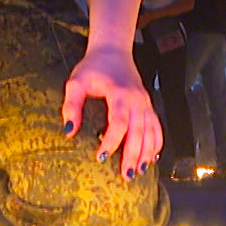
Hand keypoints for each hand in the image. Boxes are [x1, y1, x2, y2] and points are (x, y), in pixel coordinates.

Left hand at [61, 43, 162, 179]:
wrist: (113, 50)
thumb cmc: (93, 67)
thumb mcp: (76, 82)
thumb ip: (71, 106)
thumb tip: (69, 130)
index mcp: (119, 93)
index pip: (119, 122)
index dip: (111, 141)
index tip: (101, 156)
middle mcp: (136, 99)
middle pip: (138, 131)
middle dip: (133, 155)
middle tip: (126, 175)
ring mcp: (144, 102)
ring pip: (151, 131)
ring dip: (147, 152)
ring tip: (139, 171)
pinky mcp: (147, 104)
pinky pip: (156, 126)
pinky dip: (157, 142)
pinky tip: (152, 156)